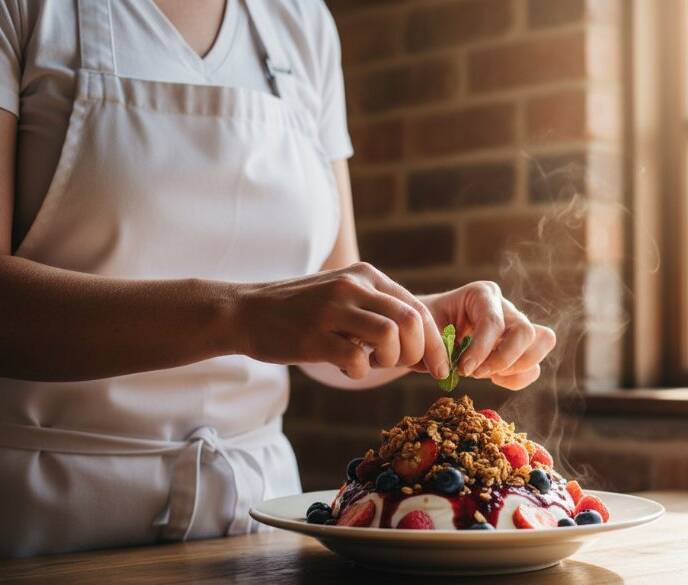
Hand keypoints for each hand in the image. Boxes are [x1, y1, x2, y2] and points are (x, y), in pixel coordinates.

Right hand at [233, 262, 449, 379]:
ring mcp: (332, 310)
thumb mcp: (344, 298)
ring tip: (372, 363)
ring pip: (389, 337)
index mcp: (366, 276)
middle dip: (419, 354)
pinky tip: (346, 367)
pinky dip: (359, 372)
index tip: (441, 368)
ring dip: (390, 361)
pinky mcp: (313, 336)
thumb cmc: (303, 311)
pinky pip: (356, 360)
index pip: (417, 308)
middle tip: (403, 368)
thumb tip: (426, 350)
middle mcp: (352, 287)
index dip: (435, 343)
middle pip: (411, 321)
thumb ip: (381, 314)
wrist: (247, 311)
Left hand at [421, 282, 555, 389]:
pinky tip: (493, 379)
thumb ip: (435, 346)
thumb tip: (450, 369)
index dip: (481, 349)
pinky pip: (534, 367)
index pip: (493, 321)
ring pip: (543, 342)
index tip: (463, 370)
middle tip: (476, 373)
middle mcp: (504, 308)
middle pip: (526, 331)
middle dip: (504, 358)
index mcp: (481, 294)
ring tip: (487, 375)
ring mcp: (516, 327)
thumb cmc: (424, 327)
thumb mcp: (423, 329)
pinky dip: (517, 379)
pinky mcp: (520, 349)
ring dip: (517, 367)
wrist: (425, 332)